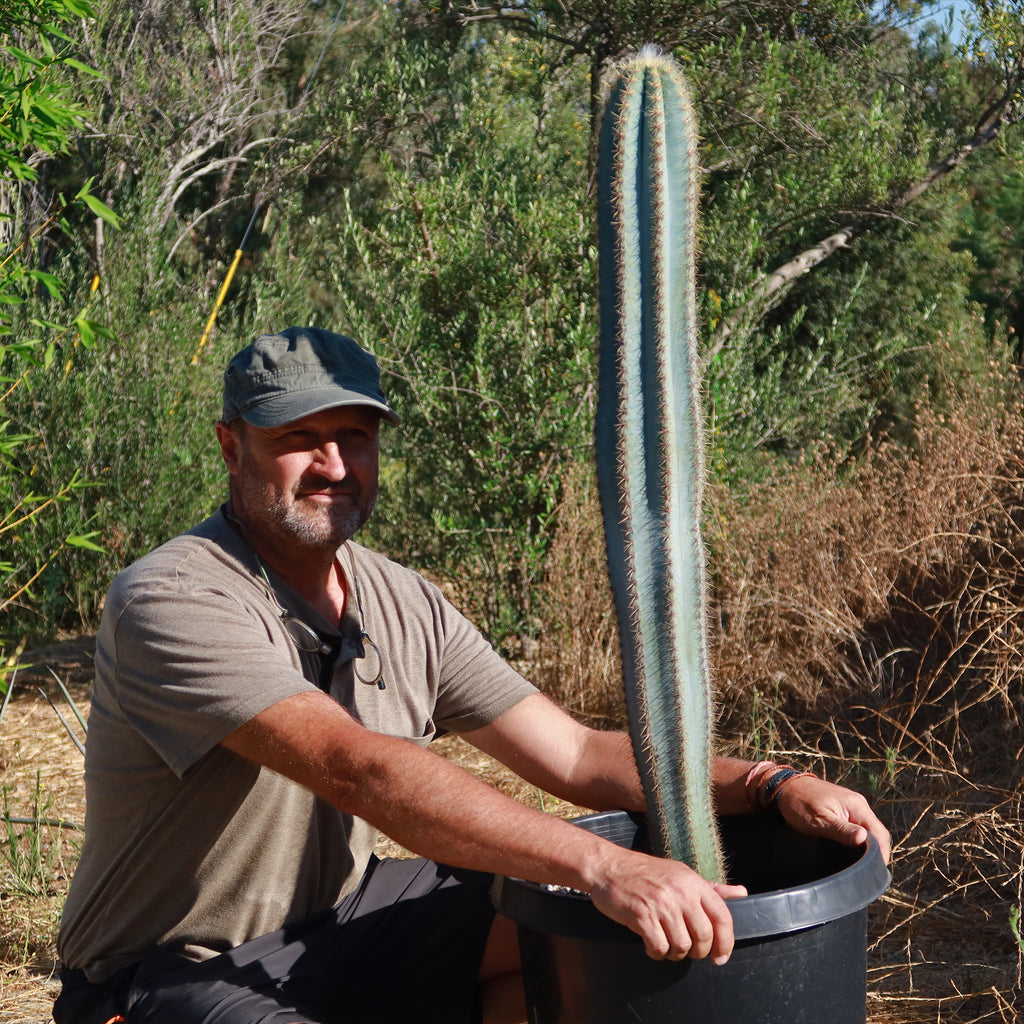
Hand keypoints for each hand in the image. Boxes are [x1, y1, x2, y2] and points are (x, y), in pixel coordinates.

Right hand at [588, 847, 747, 963]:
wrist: (609, 867)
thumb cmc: (645, 872)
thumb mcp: (681, 874)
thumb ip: (711, 888)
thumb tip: (742, 893)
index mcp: (693, 882)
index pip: (723, 917)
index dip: (726, 942)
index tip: (720, 956)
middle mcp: (680, 892)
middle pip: (704, 937)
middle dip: (698, 952)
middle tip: (687, 950)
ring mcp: (661, 904)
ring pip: (682, 946)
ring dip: (675, 953)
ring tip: (666, 944)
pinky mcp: (642, 916)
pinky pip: (659, 948)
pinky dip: (657, 953)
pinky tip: (651, 944)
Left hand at [775, 774, 891, 863]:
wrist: (784, 786)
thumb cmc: (799, 803)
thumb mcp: (819, 820)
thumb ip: (842, 830)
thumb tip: (864, 839)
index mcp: (856, 806)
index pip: (879, 834)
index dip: (881, 855)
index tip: (874, 873)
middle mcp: (858, 804)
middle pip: (877, 833)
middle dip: (876, 853)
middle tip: (868, 874)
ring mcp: (852, 804)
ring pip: (868, 829)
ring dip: (868, 846)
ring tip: (862, 865)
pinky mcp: (844, 807)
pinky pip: (858, 825)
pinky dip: (859, 838)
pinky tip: (853, 850)